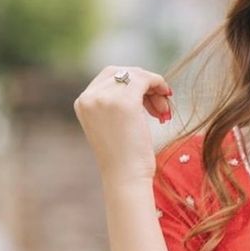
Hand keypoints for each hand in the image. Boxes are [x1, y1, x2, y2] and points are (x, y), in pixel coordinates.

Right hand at [73, 65, 173, 184]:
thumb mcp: (111, 125)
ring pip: (134, 75)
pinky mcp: (125, 102)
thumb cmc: (124, 158)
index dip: (131, 84)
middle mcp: (89, 97)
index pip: (108, 78)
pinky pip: (145, 80)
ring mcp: (105, 98)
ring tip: (164, 112)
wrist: (125, 177)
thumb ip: (115, 104)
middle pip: (121, 73)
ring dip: (153, 89)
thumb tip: (141, 85)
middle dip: (143, 85)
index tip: (149, 101)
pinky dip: (158, 84)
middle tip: (159, 107)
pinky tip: (167, 96)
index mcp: (82, 102)